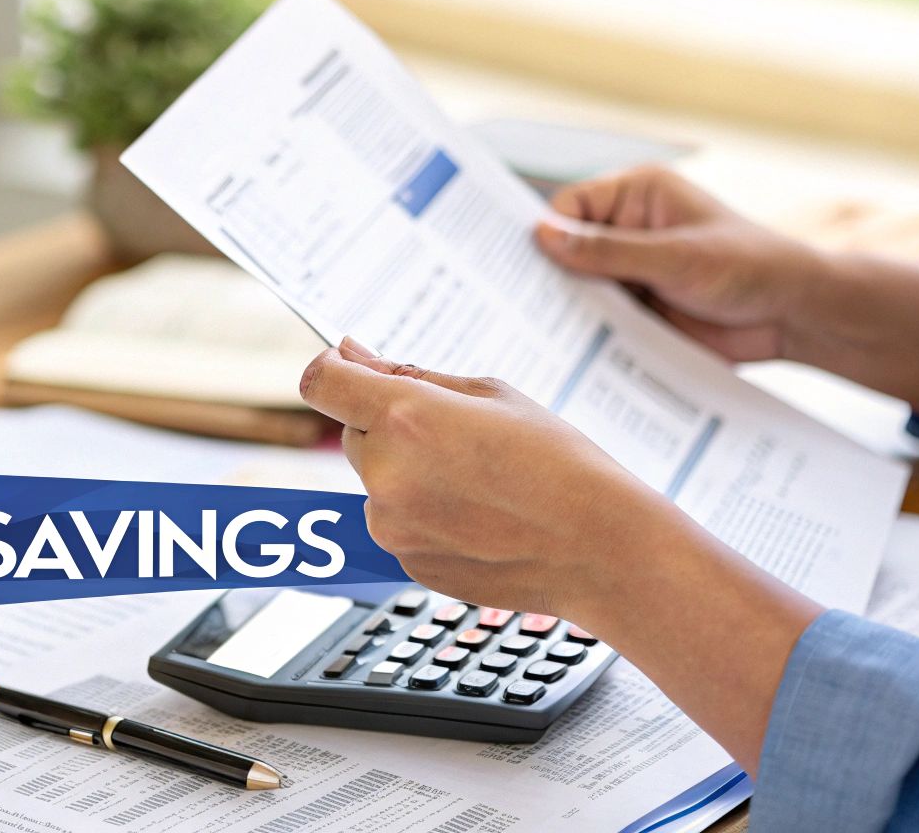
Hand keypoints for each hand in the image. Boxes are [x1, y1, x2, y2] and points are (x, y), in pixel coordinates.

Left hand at [297, 337, 682, 621]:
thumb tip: (351, 354)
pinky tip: (478, 515)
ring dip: (404, 473)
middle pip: (351, 433)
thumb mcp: (490, 394)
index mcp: (405, 418)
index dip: (333, 370)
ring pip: (374, 482)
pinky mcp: (406, 565)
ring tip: (476, 481)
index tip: (351, 370)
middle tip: (456, 435)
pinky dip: (422, 515)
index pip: (320, 382)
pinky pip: (396, 524)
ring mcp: (392, 528)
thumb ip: (407, 375)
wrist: (597, 548)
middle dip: (387, 426)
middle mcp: (385, 475)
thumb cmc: (557, 462)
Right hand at [533, 166, 824, 361]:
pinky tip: (569, 351)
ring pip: (580, 288)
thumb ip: (609, 251)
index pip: (569, 207)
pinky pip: (601, 319)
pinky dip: (589, 333)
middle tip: (515, 305)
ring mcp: (633, 271)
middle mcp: (628, 229)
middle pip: (568, 249)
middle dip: (550, 275)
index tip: (518, 265)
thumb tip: (542, 236)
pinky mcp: (640, 309)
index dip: (544, 234)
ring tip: (536, 334)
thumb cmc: (748, 267)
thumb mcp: (676, 258)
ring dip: (569, 309)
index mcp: (637, 195)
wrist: (793, 316)